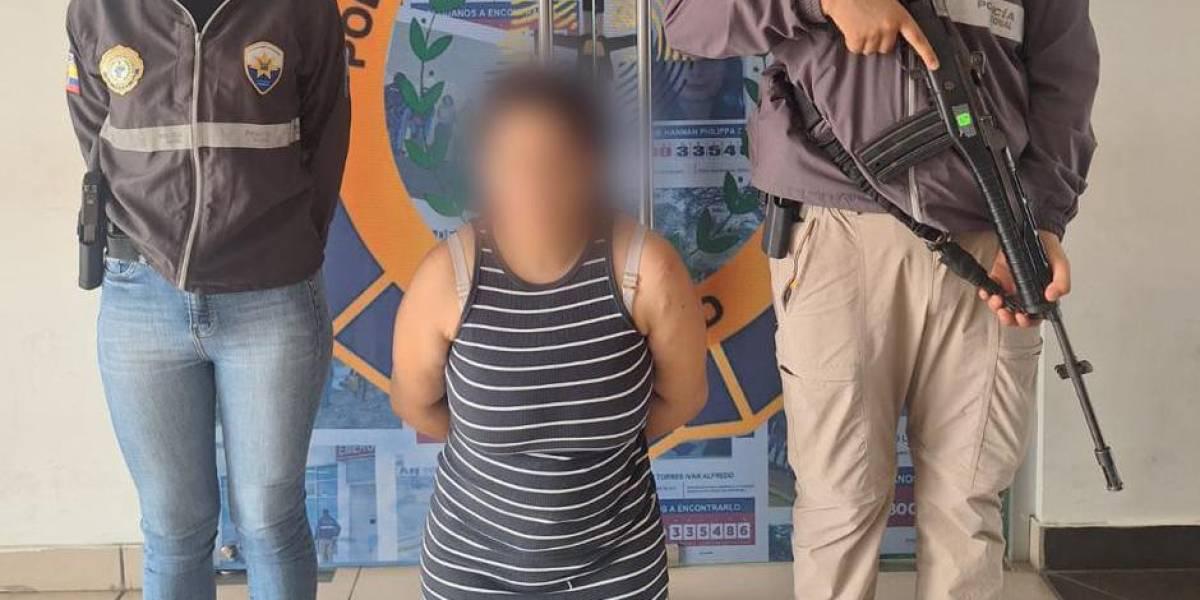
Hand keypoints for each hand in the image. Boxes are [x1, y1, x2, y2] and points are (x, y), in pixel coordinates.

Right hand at [820, 0, 939, 68]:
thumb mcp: (887, 4)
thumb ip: (894, 20)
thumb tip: (891, 36)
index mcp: (900, 16)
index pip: (917, 38)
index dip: (927, 53)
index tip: (933, 65)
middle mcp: (889, 26)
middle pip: (887, 48)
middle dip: (878, 41)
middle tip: (870, 26)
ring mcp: (873, 33)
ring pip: (870, 50)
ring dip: (864, 42)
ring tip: (860, 25)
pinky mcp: (858, 37)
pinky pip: (857, 49)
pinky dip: (852, 42)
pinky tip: (851, 28)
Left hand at [977, 231, 1070, 327]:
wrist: (1033, 230)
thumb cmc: (1048, 249)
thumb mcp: (1061, 264)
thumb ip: (1062, 281)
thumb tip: (1053, 296)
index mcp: (1041, 294)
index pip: (1035, 316)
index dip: (1027, 321)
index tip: (1021, 317)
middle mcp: (1024, 293)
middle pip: (1014, 315)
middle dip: (1008, 318)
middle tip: (1005, 312)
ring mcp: (1010, 286)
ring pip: (1001, 305)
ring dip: (996, 306)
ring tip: (997, 300)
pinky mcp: (998, 277)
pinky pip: (990, 289)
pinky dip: (986, 293)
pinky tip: (987, 291)